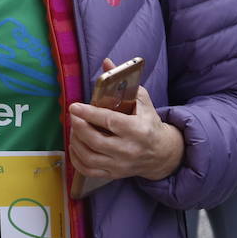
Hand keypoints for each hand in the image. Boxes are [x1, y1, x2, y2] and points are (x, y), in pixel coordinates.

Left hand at [68, 58, 183, 182]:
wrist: (162, 154)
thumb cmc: (149, 123)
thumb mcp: (143, 101)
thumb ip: (124, 82)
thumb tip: (106, 62)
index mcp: (138, 130)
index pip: (109, 121)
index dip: (89, 113)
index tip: (74, 106)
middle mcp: (128, 150)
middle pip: (95, 141)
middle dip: (78, 126)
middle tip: (73, 115)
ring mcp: (121, 165)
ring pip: (89, 157)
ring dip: (75, 141)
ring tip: (74, 128)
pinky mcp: (114, 175)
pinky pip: (88, 170)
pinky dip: (76, 159)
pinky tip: (75, 145)